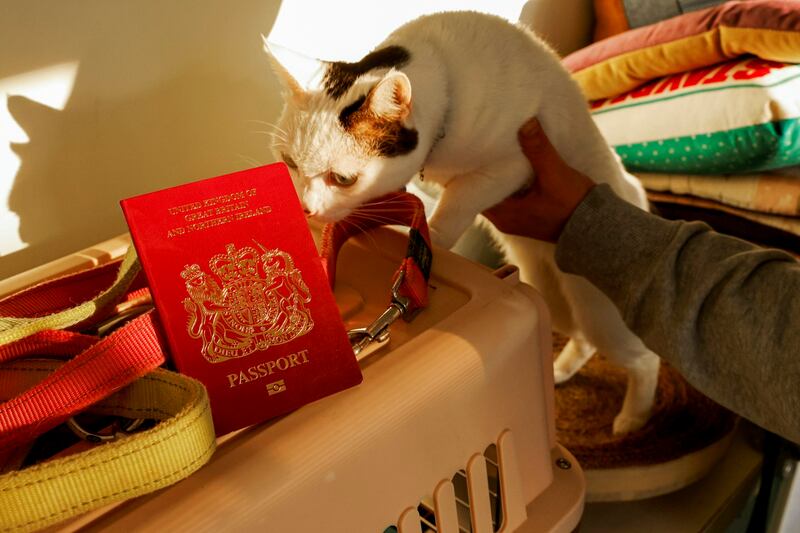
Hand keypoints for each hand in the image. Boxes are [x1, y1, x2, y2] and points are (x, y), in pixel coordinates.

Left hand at [482, 118, 595, 242]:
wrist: (597, 227)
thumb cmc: (573, 204)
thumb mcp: (555, 173)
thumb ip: (539, 148)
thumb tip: (526, 122)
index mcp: (503, 215)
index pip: (474, 191)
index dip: (471, 171)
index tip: (470, 150)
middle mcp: (504, 220)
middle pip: (483, 191)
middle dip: (484, 170)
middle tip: (480, 144)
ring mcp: (514, 219)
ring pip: (497, 193)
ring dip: (497, 175)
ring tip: (494, 149)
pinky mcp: (526, 216)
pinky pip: (509, 196)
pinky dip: (508, 181)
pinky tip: (512, 164)